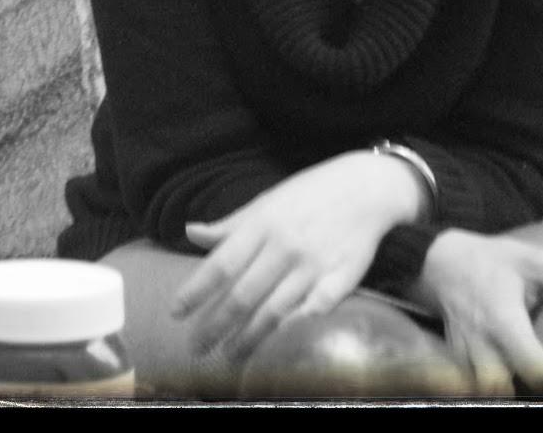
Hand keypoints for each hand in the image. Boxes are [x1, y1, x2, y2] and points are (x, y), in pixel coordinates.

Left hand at [170, 151, 425, 359]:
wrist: (366, 187)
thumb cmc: (310, 194)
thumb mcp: (267, 201)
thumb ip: (230, 225)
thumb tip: (190, 233)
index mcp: (264, 223)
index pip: (223, 263)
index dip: (197, 290)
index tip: (176, 312)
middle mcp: (286, 245)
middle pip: (244, 294)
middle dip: (217, 325)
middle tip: (197, 347)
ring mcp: (314, 264)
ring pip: (274, 309)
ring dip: (248, 337)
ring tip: (229, 355)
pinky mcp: (341, 279)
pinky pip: (314, 311)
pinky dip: (295, 328)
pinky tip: (278, 343)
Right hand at [416, 229, 542, 395]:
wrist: (437, 262)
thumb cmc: (490, 260)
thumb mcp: (532, 259)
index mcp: (501, 320)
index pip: (537, 368)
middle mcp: (481, 347)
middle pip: (504, 391)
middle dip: (537, 394)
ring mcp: (465, 359)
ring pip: (489, 391)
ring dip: (517, 391)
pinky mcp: (458, 365)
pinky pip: (477, 386)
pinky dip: (500, 386)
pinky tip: (519, 380)